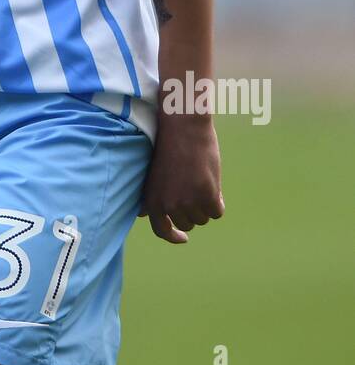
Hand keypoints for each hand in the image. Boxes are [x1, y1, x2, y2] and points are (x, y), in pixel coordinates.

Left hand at [137, 116, 223, 243]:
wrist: (183, 126)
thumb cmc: (169, 145)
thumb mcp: (153, 174)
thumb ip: (152, 196)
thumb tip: (145, 215)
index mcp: (153, 200)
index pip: (162, 230)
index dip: (174, 236)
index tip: (183, 238)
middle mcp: (169, 205)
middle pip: (188, 223)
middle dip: (194, 210)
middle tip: (195, 190)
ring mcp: (189, 202)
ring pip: (204, 218)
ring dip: (206, 205)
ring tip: (202, 182)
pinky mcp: (208, 196)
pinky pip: (218, 211)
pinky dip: (218, 202)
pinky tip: (214, 185)